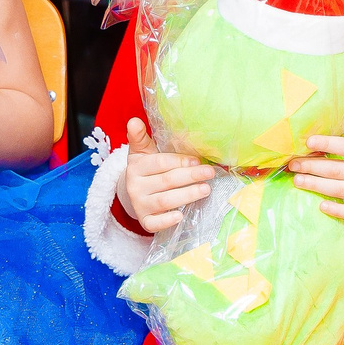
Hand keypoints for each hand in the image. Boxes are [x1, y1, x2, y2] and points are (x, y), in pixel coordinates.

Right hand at [117, 117, 214, 232]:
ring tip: (205, 189)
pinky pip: (154, 224)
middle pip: (166, 181)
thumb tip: (134, 120)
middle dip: (190, 177)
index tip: (197, 160)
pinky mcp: (144, 220)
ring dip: (186, 195)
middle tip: (209, 173)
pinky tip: (181, 215)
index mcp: (136, 167)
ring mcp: (139, 205)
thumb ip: (139, 137)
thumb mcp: (142, 151)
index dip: (179, 162)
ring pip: (164, 201)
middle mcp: (135, 186)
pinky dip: (167, 221)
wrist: (134, 191)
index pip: (160, 163)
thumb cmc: (146, 168)